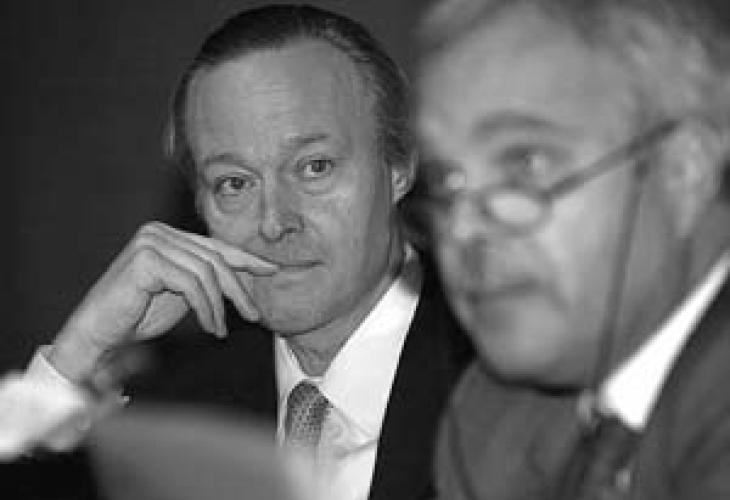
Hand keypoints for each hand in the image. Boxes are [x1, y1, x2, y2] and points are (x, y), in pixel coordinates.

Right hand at [48, 222, 277, 381]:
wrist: (98, 336)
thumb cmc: (137, 316)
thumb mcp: (182, 293)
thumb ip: (205, 279)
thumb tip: (244, 276)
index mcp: (167, 235)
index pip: (215, 246)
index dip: (246, 259)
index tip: (272, 270)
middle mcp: (159, 232)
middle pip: (215, 259)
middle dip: (239, 289)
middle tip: (255, 315)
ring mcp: (151, 242)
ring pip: (207, 273)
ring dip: (220, 307)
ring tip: (220, 330)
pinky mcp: (146, 259)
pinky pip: (192, 284)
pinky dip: (206, 308)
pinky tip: (210, 327)